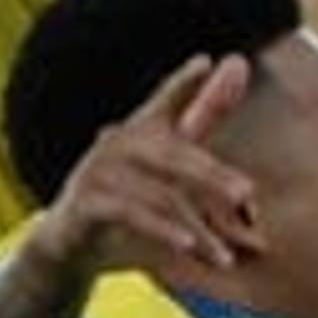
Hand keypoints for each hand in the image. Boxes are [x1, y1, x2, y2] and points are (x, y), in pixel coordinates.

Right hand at [26, 53, 261, 277]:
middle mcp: (118, 144)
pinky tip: (189, 244)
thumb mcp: (168, 162)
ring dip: (197, 227)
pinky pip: (129, 213)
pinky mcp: (85, 202)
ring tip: (227, 255)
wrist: (70, 240)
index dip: (182, 83)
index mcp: (142, 131)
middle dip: (211, 175)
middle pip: (172, 156)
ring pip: (159, 195)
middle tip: (247, 194)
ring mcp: (98, 171)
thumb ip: (204, 118)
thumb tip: (236, 66)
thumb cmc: (130, 193)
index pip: (164, 101)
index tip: (206, 62)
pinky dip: (162, 229)